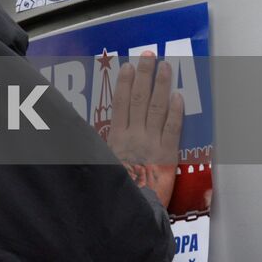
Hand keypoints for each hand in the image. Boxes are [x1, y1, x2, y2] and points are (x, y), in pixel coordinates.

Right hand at [106, 50, 183, 209]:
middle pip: (140, 98)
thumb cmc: (114, 185)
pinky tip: (178, 96)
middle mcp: (134, 134)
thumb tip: (82, 127)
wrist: (130, 206)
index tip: (128, 65)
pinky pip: (173, 129)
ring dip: (161, 85)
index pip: (121, 101)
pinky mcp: (168, 155)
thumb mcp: (99, 160)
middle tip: (149, 55)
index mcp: (116, 135)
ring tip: (166, 67)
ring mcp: (151, 142)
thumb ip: (99, 142)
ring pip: (157, 108)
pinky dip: (176, 112)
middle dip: (145, 74)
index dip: (126, 82)